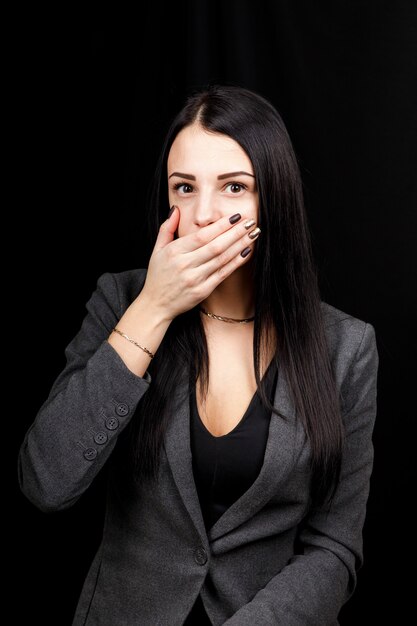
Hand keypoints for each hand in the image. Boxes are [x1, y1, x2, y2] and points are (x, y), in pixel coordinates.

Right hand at [140, 206, 259, 321]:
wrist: (156, 304)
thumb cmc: (158, 275)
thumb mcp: (157, 249)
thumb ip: (167, 228)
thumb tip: (176, 209)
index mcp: (175, 252)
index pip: (202, 236)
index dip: (221, 225)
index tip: (235, 216)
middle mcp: (185, 265)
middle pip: (216, 246)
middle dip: (235, 232)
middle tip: (250, 221)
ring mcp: (195, 279)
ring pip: (222, 259)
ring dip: (240, 245)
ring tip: (254, 233)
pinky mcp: (203, 291)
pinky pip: (223, 274)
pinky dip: (236, 262)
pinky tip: (247, 252)